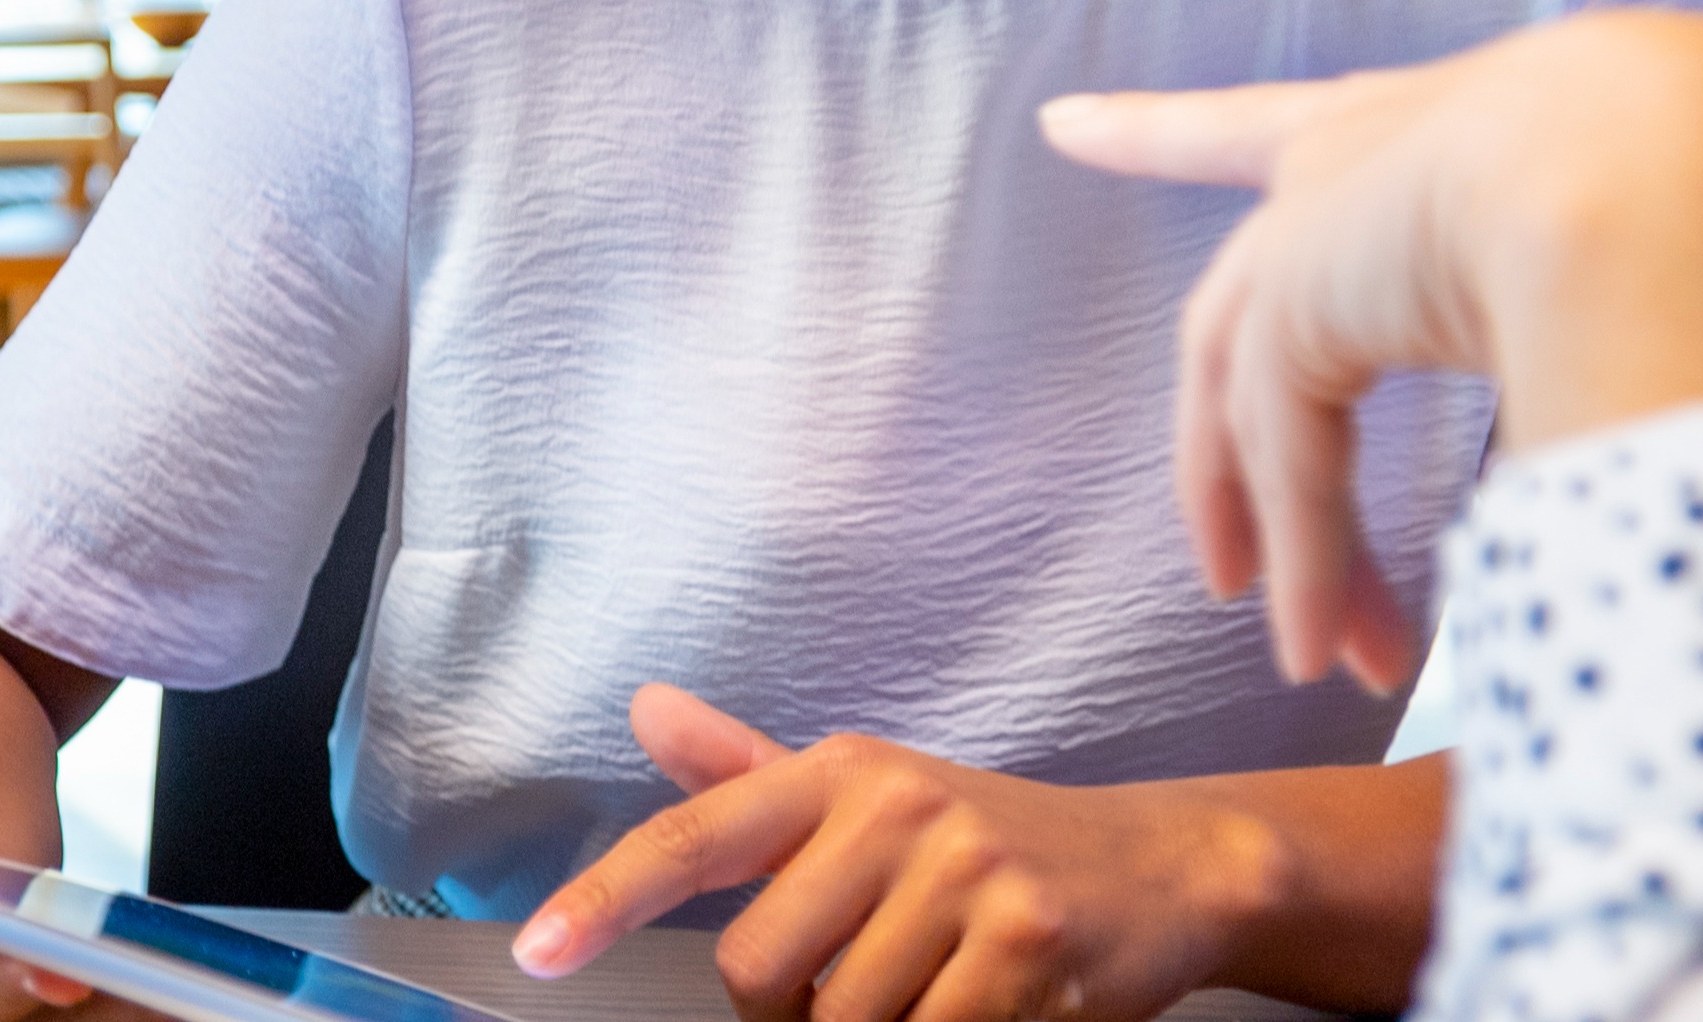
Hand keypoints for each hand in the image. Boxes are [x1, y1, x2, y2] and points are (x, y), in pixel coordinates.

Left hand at [512, 686, 1276, 1021]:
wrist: (1162, 868)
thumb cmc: (995, 844)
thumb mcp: (873, 797)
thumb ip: (751, 776)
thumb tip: (646, 711)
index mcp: (842, 773)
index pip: (698, 835)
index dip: (606, 897)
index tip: (539, 951)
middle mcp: (898, 808)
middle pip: (763, 971)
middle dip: (799, 1012)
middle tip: (868, 986)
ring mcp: (967, 873)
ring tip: (940, 989)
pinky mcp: (1027, 943)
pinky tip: (986, 1008)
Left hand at [1042, 10, 1702, 690]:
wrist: (1697, 157)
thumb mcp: (1647, 252)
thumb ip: (1597, 326)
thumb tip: (1637, 415)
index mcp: (1444, 119)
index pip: (1271, 127)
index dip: (1165, 134)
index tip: (1062, 125)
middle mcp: (1358, 158)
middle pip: (1241, 303)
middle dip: (1228, 452)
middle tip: (1220, 553)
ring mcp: (1315, 224)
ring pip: (1263, 404)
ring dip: (1296, 542)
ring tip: (1323, 661)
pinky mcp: (1297, 302)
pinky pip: (1289, 456)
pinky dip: (1312, 559)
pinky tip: (1327, 652)